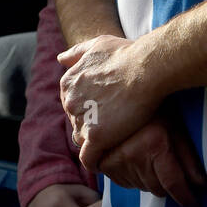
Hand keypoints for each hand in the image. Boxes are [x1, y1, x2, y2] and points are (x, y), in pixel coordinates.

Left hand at [58, 34, 161, 170]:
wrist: (146, 67)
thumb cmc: (126, 54)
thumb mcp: (97, 45)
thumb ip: (76, 53)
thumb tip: (60, 59)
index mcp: (68, 83)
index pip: (73, 105)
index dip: (89, 109)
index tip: (105, 111)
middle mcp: (70, 102)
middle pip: (76, 123)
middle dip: (91, 125)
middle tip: (113, 126)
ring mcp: (82, 120)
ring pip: (83, 141)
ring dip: (95, 143)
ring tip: (113, 142)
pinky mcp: (96, 137)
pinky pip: (90, 159)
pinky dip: (96, 162)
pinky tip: (106, 161)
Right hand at [99, 111, 206, 206]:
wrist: (123, 96)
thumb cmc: (155, 108)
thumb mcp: (176, 127)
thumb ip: (188, 157)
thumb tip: (200, 184)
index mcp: (153, 144)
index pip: (172, 183)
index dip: (185, 197)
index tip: (194, 205)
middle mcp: (132, 155)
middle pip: (157, 189)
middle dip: (170, 187)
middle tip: (176, 176)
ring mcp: (116, 160)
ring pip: (142, 187)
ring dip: (153, 182)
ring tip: (156, 163)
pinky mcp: (104, 164)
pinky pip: (126, 183)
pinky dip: (137, 178)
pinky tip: (141, 163)